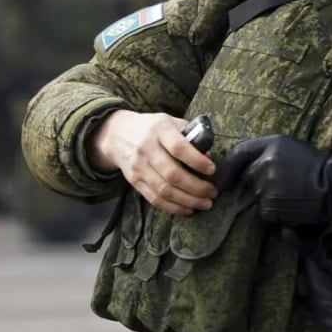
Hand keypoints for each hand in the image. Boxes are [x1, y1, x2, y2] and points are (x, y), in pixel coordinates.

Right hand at [90, 110, 217, 215]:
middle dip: (197, 187)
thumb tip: (208, 157)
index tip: (212, 170)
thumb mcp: (171, 122)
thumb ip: (190, 136)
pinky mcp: (134, 181)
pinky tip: (188, 208)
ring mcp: (139, 166)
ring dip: (188, 200)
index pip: (179, 148)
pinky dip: (173, 207)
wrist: (118, 135)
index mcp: (160, 129)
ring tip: (205, 203)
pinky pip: (155, 199)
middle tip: (213, 192)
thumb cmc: (153, 128)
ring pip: (165, 190)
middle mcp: (147, 148)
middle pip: (173, 174)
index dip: (197, 161)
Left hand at [214, 135, 331, 227]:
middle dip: (254, 184)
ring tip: (289, 196)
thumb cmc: (315, 168)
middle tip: (276, 188)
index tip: (223, 179)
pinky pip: (265, 210)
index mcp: (272, 144)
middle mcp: (266, 161)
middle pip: (246, 176)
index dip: (229, 167)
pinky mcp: (271, 203)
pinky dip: (274, 211)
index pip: (240, 152)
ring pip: (256, 195)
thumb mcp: (291, 149)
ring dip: (267, 198)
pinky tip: (291, 206)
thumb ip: (267, 152)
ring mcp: (268, 183)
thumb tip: (242, 161)